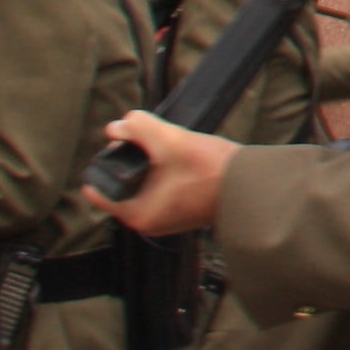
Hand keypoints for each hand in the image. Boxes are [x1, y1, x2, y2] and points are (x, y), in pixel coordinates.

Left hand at [87, 114, 232, 237]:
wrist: (251, 186)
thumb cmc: (212, 170)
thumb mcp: (170, 140)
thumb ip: (138, 128)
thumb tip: (117, 127)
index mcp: (137, 214)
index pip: (99, 190)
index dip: (107, 161)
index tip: (121, 144)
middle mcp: (147, 223)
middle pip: (122, 185)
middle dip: (132, 161)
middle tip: (152, 143)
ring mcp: (165, 220)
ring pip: (142, 186)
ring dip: (150, 166)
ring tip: (170, 150)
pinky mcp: (180, 214)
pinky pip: (160, 191)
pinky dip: (164, 175)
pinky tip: (181, 161)